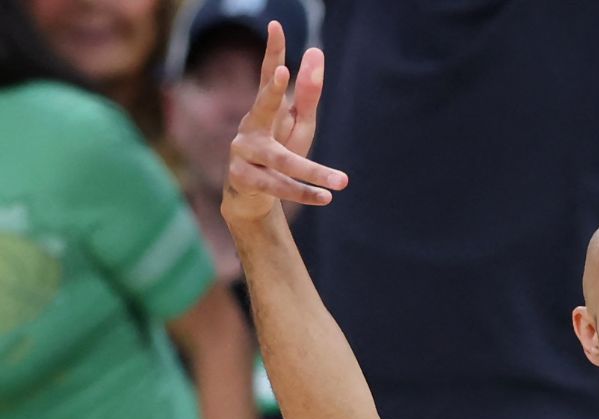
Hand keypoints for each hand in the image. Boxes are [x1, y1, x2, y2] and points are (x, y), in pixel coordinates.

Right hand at [222, 20, 347, 223]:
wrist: (251, 196)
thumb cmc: (278, 152)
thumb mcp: (297, 123)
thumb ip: (307, 93)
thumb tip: (315, 51)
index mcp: (265, 109)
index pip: (269, 74)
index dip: (273, 50)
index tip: (276, 26)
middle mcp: (250, 127)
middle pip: (263, 106)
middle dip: (272, 90)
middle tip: (283, 72)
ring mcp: (243, 152)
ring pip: (283, 161)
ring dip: (313, 172)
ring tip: (342, 181)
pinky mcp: (244, 179)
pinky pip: (279, 187)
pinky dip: (305, 194)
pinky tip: (327, 198)